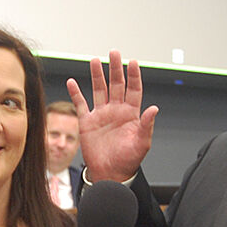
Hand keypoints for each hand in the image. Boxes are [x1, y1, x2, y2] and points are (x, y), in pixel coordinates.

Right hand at [66, 50, 157, 181]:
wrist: (110, 173)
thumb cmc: (128, 160)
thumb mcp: (142, 144)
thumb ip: (146, 125)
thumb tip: (154, 109)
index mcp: (131, 114)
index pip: (134, 89)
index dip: (134, 76)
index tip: (133, 62)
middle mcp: (116, 111)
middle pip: (116, 84)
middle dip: (115, 68)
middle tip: (114, 53)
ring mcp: (101, 114)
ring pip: (99, 89)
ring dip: (97, 75)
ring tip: (95, 61)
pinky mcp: (87, 122)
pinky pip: (81, 103)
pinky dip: (76, 92)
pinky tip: (72, 81)